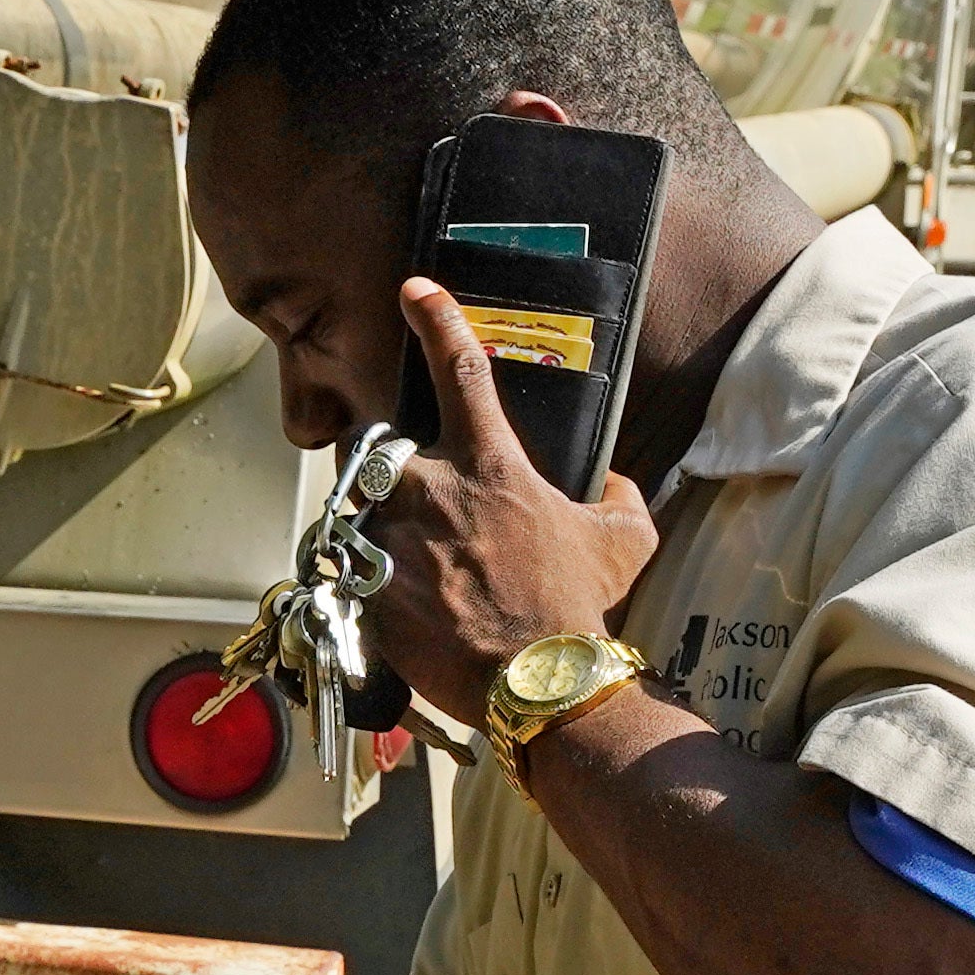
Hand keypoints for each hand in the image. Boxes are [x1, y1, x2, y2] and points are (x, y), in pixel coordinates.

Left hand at [362, 278, 663, 723]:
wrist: (536, 684)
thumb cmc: (577, 608)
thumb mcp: (624, 540)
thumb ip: (616, 495)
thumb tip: (610, 482)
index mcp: (489, 465)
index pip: (459, 369)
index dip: (436, 320)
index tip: (414, 291)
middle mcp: (429, 489)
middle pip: (380, 450)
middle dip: (389, 474)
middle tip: (416, 516)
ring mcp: (390, 539)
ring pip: (359, 513)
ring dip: (378, 533)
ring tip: (413, 575)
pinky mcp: (364, 588)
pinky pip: (351, 572)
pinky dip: (371, 588)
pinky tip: (406, 615)